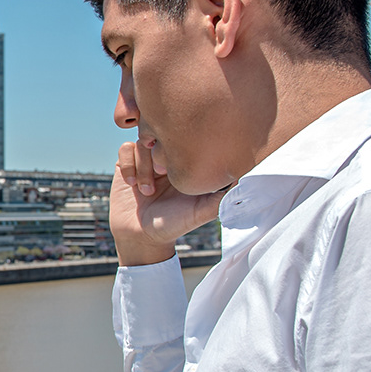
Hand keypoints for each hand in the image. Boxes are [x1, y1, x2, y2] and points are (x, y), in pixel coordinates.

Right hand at [110, 141, 225, 266]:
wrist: (141, 236)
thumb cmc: (175, 224)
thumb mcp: (201, 211)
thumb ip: (221, 197)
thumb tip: (244, 181)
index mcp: (186, 162)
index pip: (186, 137)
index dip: (180, 148)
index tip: (179, 173)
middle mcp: (167, 157)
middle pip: (162, 134)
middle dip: (160, 155)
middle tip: (163, 176)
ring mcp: (147, 159)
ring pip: (142, 141)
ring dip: (143, 166)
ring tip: (147, 190)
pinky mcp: (127, 163)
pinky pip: (125, 148)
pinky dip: (129, 166)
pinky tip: (132, 184)